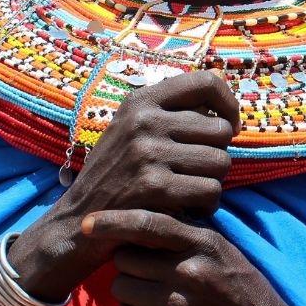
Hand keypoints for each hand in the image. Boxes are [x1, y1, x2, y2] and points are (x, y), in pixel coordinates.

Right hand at [0, 71, 239, 305]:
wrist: (75, 223)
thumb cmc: (115, 175)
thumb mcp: (132, 130)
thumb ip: (171, 112)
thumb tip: (225, 95)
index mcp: (141, 101)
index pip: (206, 82)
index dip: (229, 104)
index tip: (230, 126)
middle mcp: (144, 120)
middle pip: (221, 130)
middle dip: (218, 155)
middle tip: (198, 172)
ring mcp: (147, 152)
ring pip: (221, 162)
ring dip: (213, 182)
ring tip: (190, 191)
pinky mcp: (154, 186)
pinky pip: (210, 190)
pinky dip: (207, 206)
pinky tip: (188, 209)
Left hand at [82, 209, 305, 305]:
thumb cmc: (237, 285)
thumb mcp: (219, 248)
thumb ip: (183, 233)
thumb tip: (140, 215)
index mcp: (202, 243)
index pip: (147, 225)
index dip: (112, 222)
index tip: (87, 224)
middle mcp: (189, 271)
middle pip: (125, 258)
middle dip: (129, 264)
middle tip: (149, 272)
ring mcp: (178, 305)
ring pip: (121, 288)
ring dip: (130, 291)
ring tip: (156, 295)